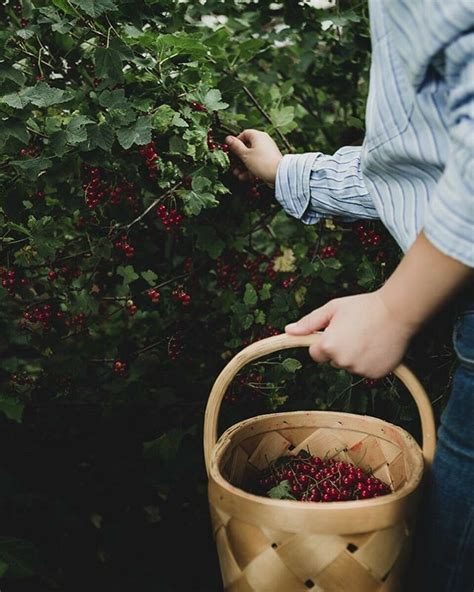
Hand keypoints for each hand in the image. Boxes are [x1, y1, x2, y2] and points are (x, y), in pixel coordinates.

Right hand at [225, 129, 282, 186]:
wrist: (279, 174)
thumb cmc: (262, 162)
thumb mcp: (245, 155)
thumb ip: (236, 146)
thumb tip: (228, 138)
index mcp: (258, 136)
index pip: (244, 134)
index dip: (236, 142)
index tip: (231, 150)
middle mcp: (264, 142)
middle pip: (247, 148)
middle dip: (238, 158)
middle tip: (232, 165)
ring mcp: (267, 152)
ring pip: (251, 158)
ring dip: (243, 166)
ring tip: (237, 174)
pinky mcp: (269, 161)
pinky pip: (257, 164)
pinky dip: (250, 170)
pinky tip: (244, 177)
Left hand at [285, 291, 418, 378]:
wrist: (397, 312)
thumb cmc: (363, 307)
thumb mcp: (332, 309)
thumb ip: (309, 323)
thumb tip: (288, 331)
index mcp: (328, 346)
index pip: (316, 354)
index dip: (324, 343)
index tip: (336, 332)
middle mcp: (342, 361)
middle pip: (333, 360)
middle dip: (339, 349)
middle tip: (356, 331)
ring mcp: (360, 369)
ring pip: (350, 366)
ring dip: (355, 356)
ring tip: (368, 337)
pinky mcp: (375, 374)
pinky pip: (366, 371)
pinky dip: (370, 362)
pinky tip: (377, 346)